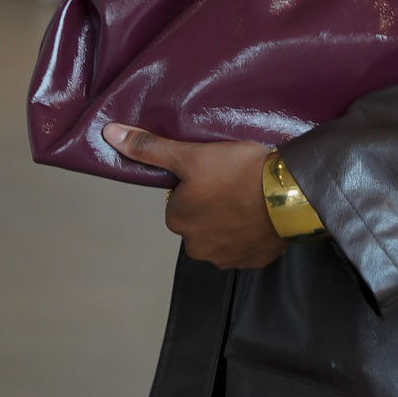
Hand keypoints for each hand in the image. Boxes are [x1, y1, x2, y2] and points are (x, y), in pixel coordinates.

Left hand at [102, 124, 283, 270]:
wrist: (288, 194)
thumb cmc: (236, 172)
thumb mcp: (190, 154)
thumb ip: (150, 147)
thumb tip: (109, 135)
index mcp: (178, 221)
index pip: (180, 201)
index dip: (196, 184)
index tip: (216, 171)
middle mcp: (197, 247)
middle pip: (200, 220)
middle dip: (213, 205)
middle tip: (235, 181)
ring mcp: (228, 258)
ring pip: (224, 234)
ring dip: (233, 220)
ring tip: (251, 195)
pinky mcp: (255, 261)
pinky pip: (248, 246)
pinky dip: (253, 232)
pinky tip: (262, 213)